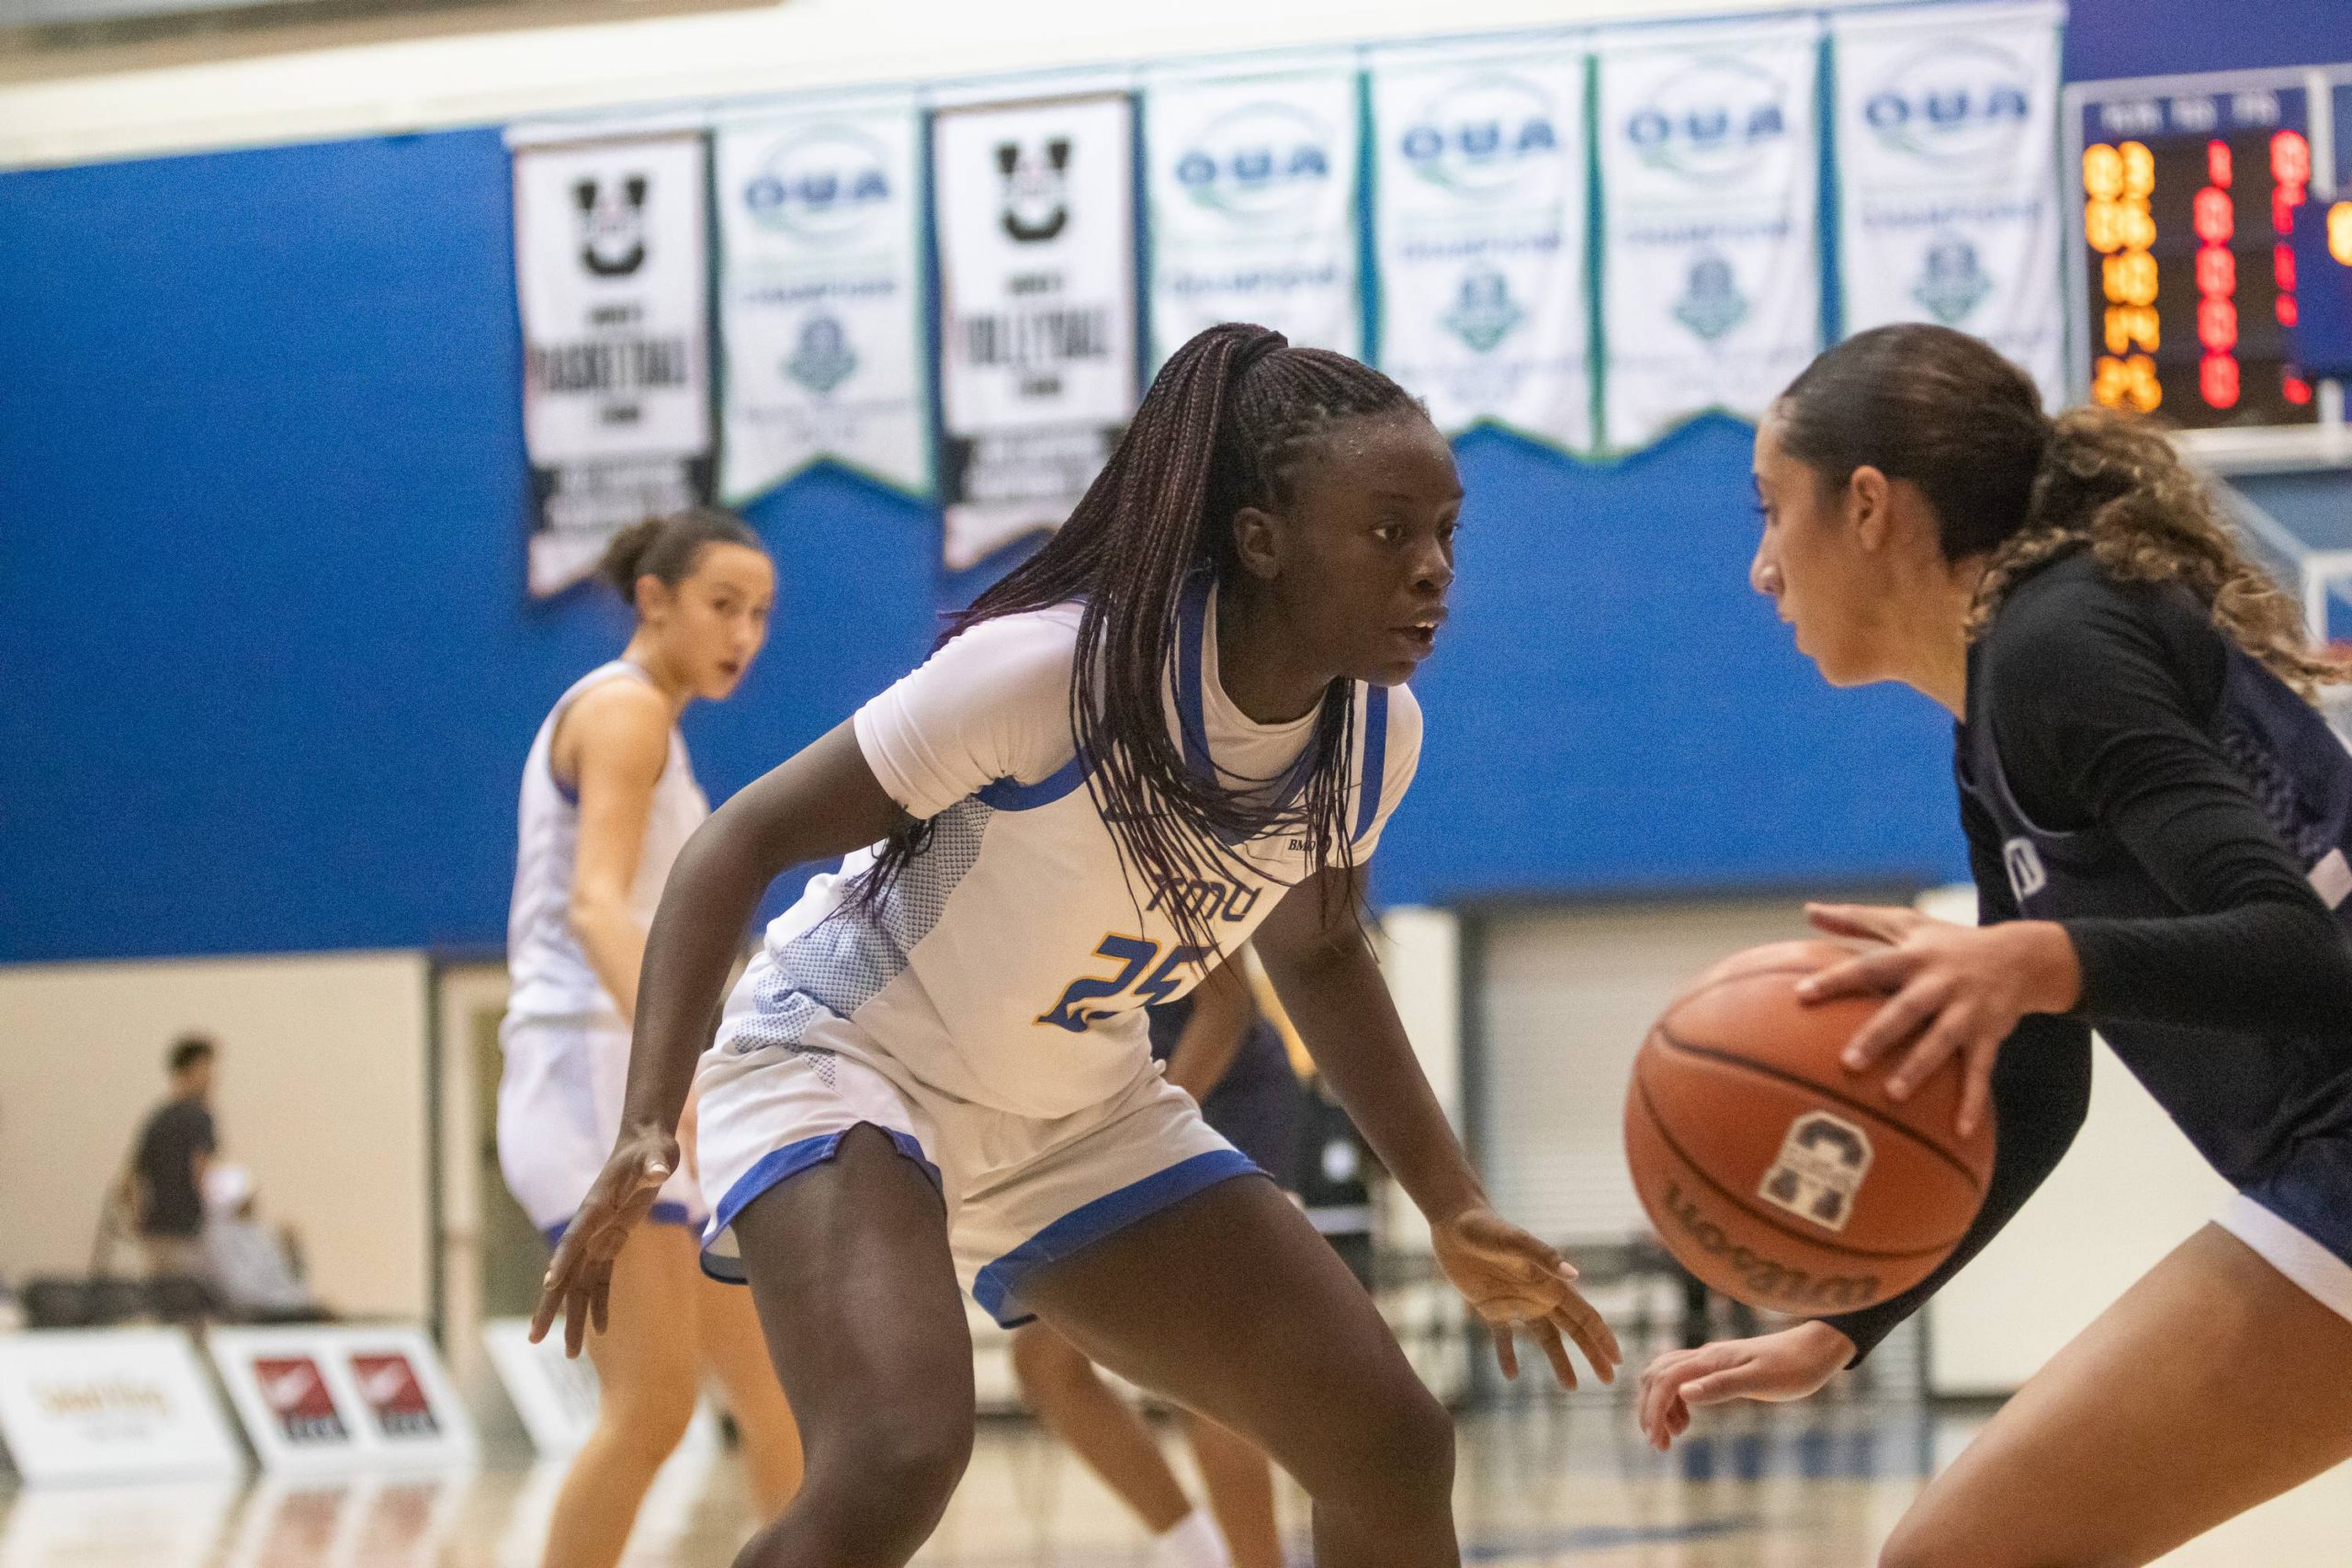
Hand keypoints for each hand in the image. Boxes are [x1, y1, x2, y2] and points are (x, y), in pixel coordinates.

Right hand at [529, 1124, 677, 1356]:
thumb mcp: (655, 1156)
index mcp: (594, 1207)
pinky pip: (601, 1280)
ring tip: (571, 1354)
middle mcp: (589, 1227)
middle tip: (537, 1339)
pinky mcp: (611, 1242)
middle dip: (551, 1306)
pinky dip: (600, 1304)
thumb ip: (654, 1166)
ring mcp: (598, 1237)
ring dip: (574, 1317)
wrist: (645, 1144)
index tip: (550, 1285)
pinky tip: (601, 1330)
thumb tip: (660, 1171)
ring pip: (579, 1284)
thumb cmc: (649, 1148)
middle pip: (565, 1272)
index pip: (575, 1237)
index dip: (563, 1260)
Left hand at [1431, 1206, 1621, 1388]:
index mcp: (1549, 1282)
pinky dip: (1508, 1356)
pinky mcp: (1490, 1307)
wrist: (1453, 1220)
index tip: (1617, 1360)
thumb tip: (1575, 1275)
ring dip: (1559, 1361)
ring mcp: (1515, 1302)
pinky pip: (1504, 1337)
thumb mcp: (1513, 1241)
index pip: (1584, 1315)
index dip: (1602, 1336)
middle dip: (1592, 1354)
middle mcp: (1537, 1294)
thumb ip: (1542, 1255)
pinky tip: (1511, 1376)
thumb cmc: (1485, 1226)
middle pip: (1572, 1330)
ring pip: (1545, 1338)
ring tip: (1571, 1388)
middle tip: (1608, 1380)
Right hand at [1636, 1321, 1852, 1449]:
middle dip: (1649, 1409)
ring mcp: (1710, 1361)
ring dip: (1660, 1406)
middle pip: (1656, 1375)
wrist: (1816, 1349)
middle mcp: (1705, 1357)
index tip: (1657, 1441)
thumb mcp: (1761, 1380)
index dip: (1654, 1411)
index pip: (1665, 1381)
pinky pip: (1682, 1380)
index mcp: (1710, 1360)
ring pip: (1666, 1377)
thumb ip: (1722, 1385)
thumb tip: (1684, 1393)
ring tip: (1672, 1437)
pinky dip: (1674, 1401)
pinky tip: (1687, 1421)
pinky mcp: (1719, 1368)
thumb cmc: (1794, 1367)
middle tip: (1659, 1443)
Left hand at [1798, 903, 2079, 1136]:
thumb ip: (1856, 920)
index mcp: (1914, 956)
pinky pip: (1981, 1069)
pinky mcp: (1990, 1033)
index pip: (1869, 965)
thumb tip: (1808, 910)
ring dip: (1920, 1067)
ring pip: (1943, 1040)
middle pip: (1906, 1008)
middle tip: (1846, 1062)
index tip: (1802, 995)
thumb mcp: (1906, 924)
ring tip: (1893, 1094)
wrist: (2021, 956)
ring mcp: (1968, 1009)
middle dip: (1879, 1035)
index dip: (1837, 979)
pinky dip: (1971, 1100)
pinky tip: (1959, 1131)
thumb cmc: (1948, 942)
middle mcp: (1940, 981)